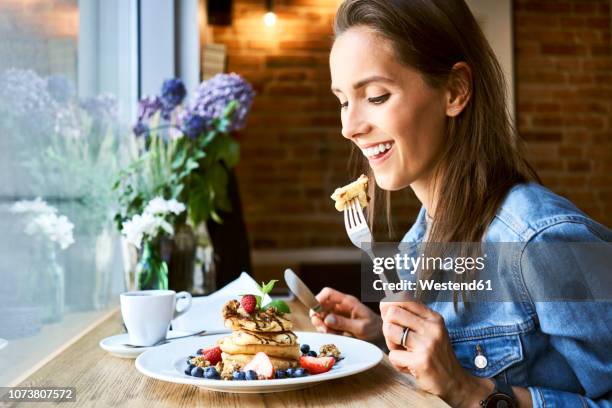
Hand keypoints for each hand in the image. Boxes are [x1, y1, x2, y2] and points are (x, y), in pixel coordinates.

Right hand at [309, 287, 382, 341]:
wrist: (381, 335)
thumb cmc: (374, 329)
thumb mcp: (361, 327)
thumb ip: (344, 323)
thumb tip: (327, 319)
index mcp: (347, 302)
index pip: (328, 293)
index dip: (318, 299)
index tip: (315, 313)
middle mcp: (341, 306)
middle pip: (321, 305)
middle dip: (318, 317)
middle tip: (323, 330)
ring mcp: (338, 314)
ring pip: (321, 316)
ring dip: (322, 326)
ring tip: (331, 334)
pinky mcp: (337, 322)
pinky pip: (326, 324)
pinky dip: (326, 331)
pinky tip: (334, 336)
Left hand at [380, 298, 494, 406]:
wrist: (455, 381)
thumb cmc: (436, 355)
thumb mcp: (430, 330)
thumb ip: (411, 317)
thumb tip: (385, 305)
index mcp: (433, 317)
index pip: (404, 298)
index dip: (389, 305)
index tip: (388, 316)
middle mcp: (431, 327)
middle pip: (392, 312)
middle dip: (387, 326)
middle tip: (396, 339)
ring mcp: (427, 344)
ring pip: (389, 330)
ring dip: (390, 344)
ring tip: (402, 352)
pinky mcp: (421, 361)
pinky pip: (392, 355)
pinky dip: (396, 363)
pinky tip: (409, 366)